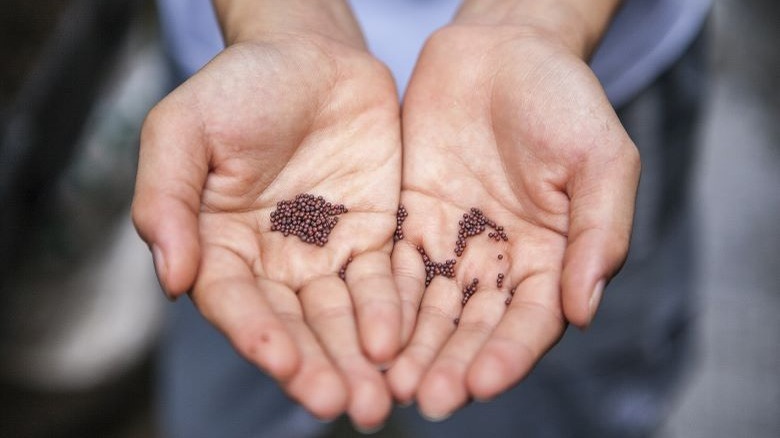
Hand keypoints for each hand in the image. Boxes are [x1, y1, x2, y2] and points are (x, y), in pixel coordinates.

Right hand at [132, 32, 401, 428]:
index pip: (236, 303)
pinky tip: (401, 343)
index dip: (256, 335)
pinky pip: (384, 283)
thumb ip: (165, 199)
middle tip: (344, 404)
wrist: (311, 54)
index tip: (280, 361)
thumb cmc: (240, 86)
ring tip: (378, 398)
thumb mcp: (182, 129)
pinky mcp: (372, 239)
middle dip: (318, 366)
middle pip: (295, 326)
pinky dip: (392, 314)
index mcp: (219, 246)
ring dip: (359, 359)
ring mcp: (325, 254)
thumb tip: (170, 277)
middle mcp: (273, 263)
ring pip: (342, 318)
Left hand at [387, 23, 639, 418]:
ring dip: (410, 347)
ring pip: (427, 309)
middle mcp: (497, 263)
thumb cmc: (563, 98)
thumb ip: (601, 232)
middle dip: (450, 364)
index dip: (508, 355)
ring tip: (388, 381)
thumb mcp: (601, 158)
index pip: (530, 322)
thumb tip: (586, 309)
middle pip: (472, 328)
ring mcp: (449, 245)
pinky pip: (390, 268)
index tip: (480, 383)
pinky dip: (379, 301)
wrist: (502, 49)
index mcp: (551, 258)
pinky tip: (363, 329)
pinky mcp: (407, 222)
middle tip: (425, 398)